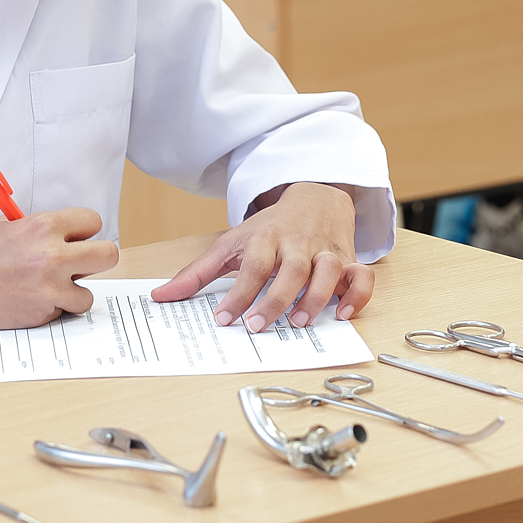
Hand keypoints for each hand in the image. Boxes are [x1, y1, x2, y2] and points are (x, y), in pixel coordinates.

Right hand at [0, 208, 117, 334]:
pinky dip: (50, 311)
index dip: (83, 232)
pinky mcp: (38, 317)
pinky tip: (25, 303)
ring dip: (72, 293)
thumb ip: (39, 232)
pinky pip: (61, 313)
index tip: (73, 240)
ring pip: (88, 294)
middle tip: (76, 265)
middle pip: (108, 256)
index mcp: (43, 227)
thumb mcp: (5, 227)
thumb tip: (63, 239)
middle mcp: (52, 257)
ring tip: (46, 290)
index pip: (93, 222)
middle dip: (94, 260)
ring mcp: (47, 291)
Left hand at [150, 183, 373, 330]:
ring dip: (316, 298)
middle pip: (290, 271)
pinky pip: (362, 277)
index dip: (238, 293)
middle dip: (274, 299)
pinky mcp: (349, 260)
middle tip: (256, 326)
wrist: (315, 196)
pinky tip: (342, 314)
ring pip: (328, 272)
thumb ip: (197, 272)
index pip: (252, 266)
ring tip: (298, 322)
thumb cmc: (270, 227)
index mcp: (266, 238)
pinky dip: (357, 295)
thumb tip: (160, 296)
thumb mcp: (231, 243)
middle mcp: (297, 244)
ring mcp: (326, 252)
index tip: (225, 319)